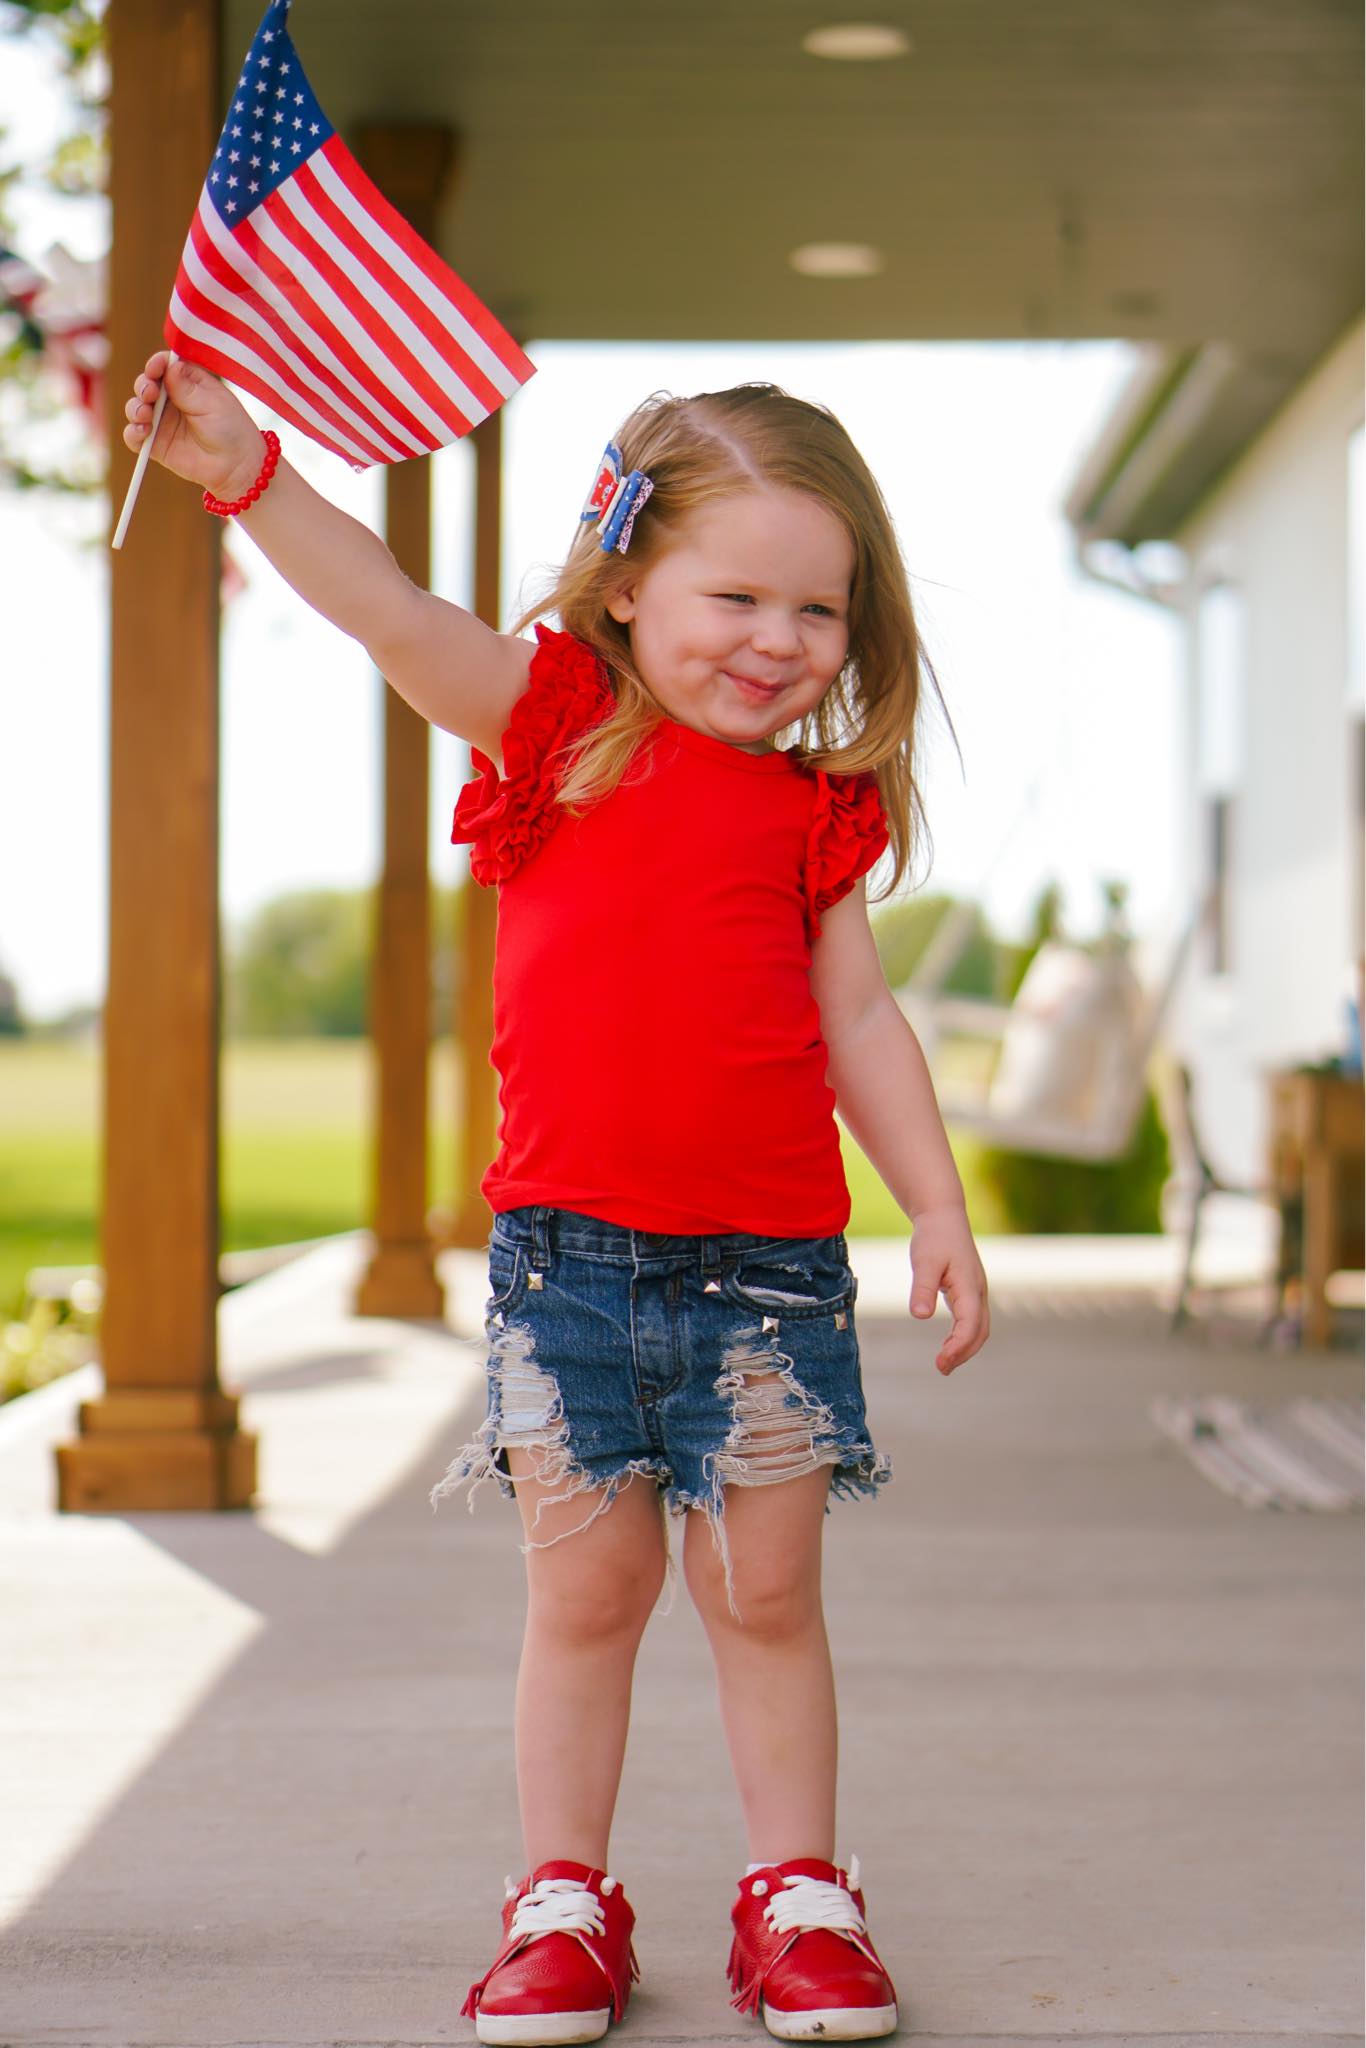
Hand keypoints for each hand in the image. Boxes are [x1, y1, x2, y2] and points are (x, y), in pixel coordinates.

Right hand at [122, 349, 264, 498]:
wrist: (236, 467)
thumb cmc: (231, 430)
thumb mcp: (213, 404)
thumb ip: (188, 389)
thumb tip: (170, 366)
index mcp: (189, 382)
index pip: (165, 366)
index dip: (157, 364)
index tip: (155, 368)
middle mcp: (172, 399)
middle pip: (147, 384)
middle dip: (143, 385)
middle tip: (151, 393)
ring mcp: (162, 421)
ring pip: (136, 407)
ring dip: (135, 407)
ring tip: (145, 414)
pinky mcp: (156, 443)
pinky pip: (134, 436)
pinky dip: (132, 432)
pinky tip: (142, 431)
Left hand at [908, 1205, 989, 1373]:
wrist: (943, 1216)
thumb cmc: (933, 1237)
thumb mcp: (924, 1260)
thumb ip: (922, 1287)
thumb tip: (920, 1316)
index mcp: (970, 1286)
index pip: (970, 1324)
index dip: (958, 1347)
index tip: (941, 1362)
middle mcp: (978, 1291)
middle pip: (980, 1332)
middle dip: (963, 1353)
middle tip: (941, 1368)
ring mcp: (976, 1292)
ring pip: (979, 1328)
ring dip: (965, 1348)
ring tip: (944, 1364)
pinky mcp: (970, 1291)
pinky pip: (973, 1320)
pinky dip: (963, 1337)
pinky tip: (947, 1345)